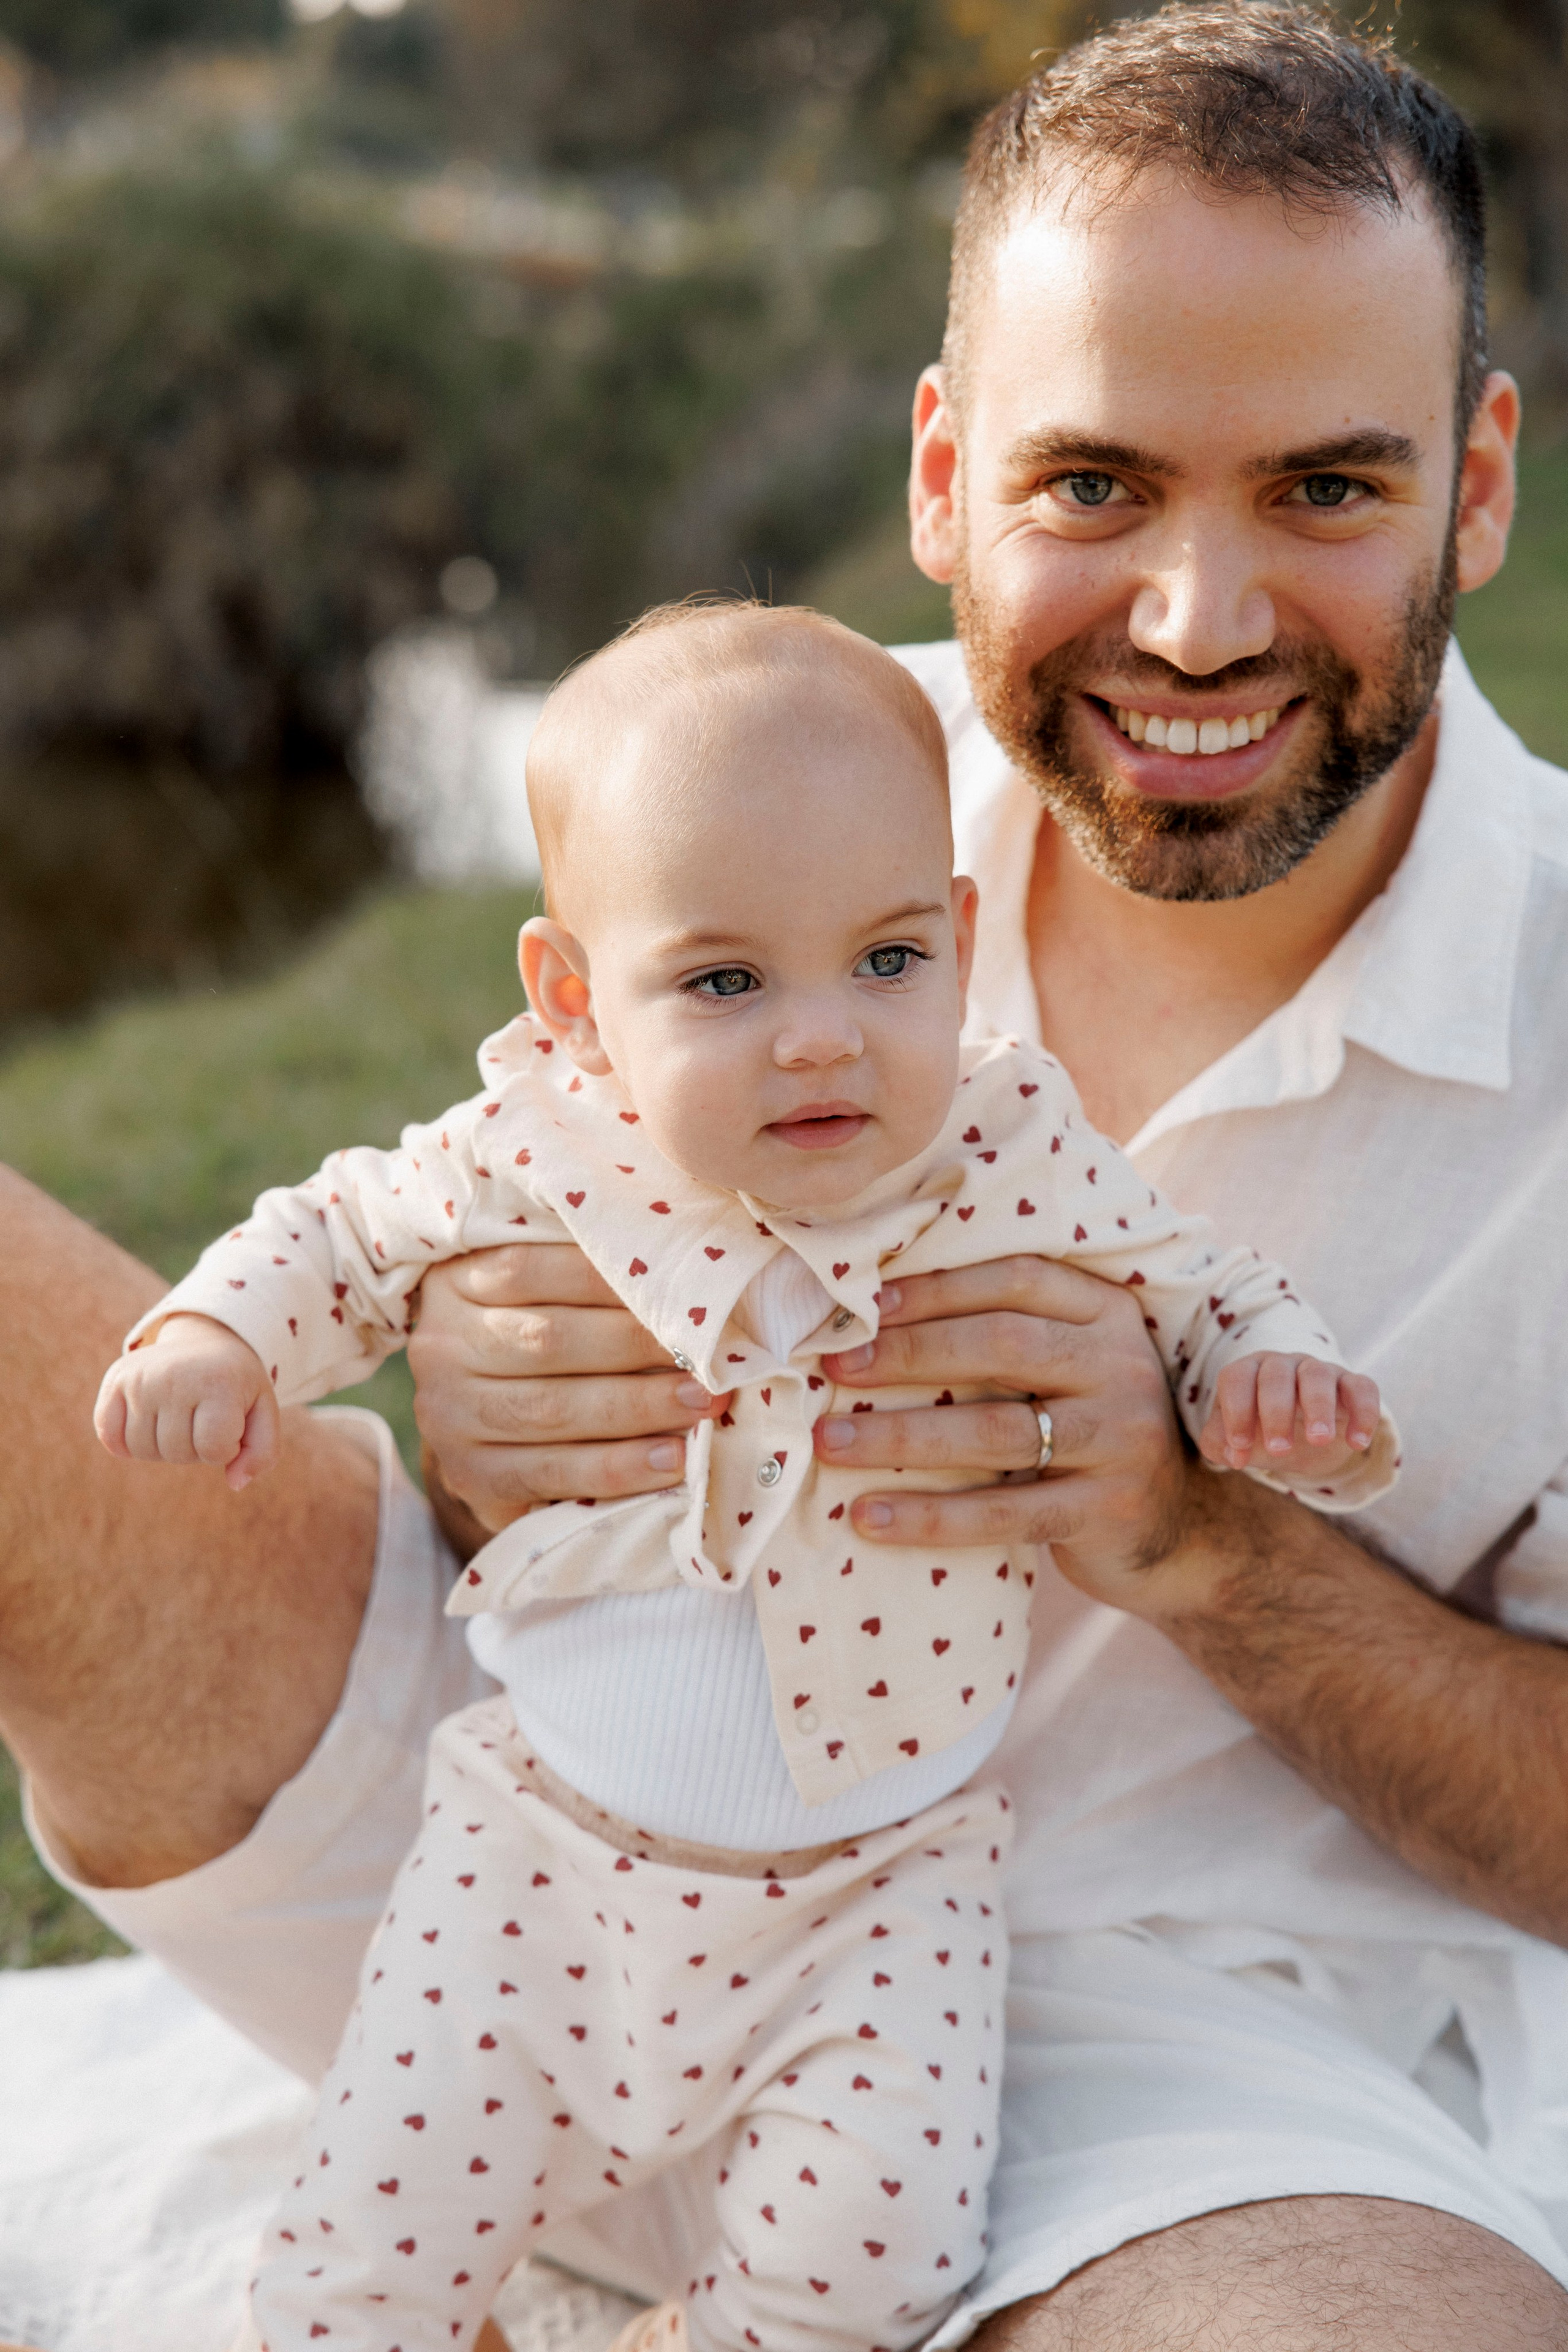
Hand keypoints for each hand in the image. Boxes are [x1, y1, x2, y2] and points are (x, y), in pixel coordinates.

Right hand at [92, 1313, 278, 1490]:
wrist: (206, 1342)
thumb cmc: (236, 1387)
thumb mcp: (262, 1412)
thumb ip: (261, 1453)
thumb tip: (235, 1484)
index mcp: (218, 1382)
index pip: (213, 1450)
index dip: (224, 1448)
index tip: (230, 1424)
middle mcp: (175, 1376)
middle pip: (177, 1453)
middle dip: (194, 1448)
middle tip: (202, 1417)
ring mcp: (141, 1377)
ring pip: (143, 1450)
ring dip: (163, 1446)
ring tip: (179, 1416)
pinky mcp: (116, 1379)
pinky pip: (109, 1437)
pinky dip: (127, 1441)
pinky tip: (149, 1420)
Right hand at [409, 1243, 729, 1537]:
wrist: (491, 1434)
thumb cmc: (544, 1344)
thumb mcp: (548, 1296)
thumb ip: (594, 1279)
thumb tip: (690, 1277)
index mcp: (456, 1282)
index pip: (529, 1268)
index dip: (609, 1277)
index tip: (682, 1287)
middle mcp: (440, 1347)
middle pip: (546, 1341)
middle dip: (637, 1347)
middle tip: (711, 1355)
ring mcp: (446, 1416)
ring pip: (550, 1409)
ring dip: (639, 1408)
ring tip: (704, 1405)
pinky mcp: (468, 1476)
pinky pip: (550, 1473)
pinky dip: (617, 1467)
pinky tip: (671, 1461)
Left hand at [810, 1255, 1187, 1589]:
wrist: (1178, 1532)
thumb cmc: (1086, 1433)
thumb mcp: (1066, 1369)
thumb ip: (1005, 1338)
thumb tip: (870, 1322)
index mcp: (1107, 1314)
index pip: (1016, 1280)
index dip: (935, 1289)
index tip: (863, 1307)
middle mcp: (1122, 1366)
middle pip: (1002, 1345)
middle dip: (908, 1354)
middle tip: (834, 1369)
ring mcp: (1122, 1439)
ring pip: (996, 1431)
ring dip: (901, 1437)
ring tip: (831, 1444)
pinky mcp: (1109, 1510)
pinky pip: (1007, 1512)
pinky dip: (931, 1517)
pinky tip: (869, 1518)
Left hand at [1198, 1352, 1380, 1481]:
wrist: (1303, 1438)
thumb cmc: (1261, 1432)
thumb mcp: (1236, 1441)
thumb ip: (1219, 1443)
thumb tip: (1231, 1453)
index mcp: (1249, 1372)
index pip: (1236, 1378)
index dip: (1236, 1411)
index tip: (1240, 1448)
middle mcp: (1283, 1365)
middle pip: (1276, 1374)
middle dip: (1276, 1411)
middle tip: (1279, 1449)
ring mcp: (1319, 1370)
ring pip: (1318, 1374)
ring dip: (1318, 1407)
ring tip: (1319, 1440)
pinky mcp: (1352, 1384)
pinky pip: (1362, 1387)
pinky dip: (1363, 1412)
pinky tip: (1357, 1442)